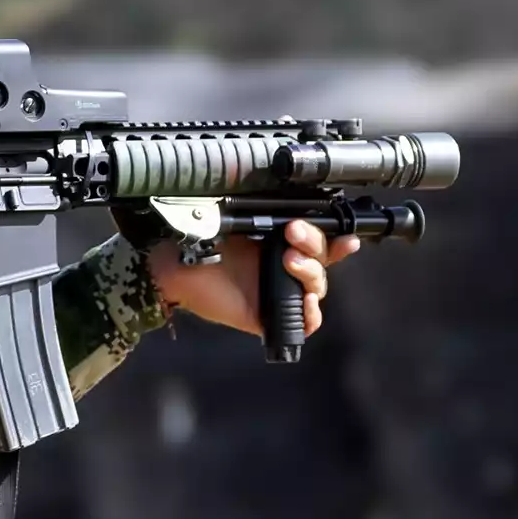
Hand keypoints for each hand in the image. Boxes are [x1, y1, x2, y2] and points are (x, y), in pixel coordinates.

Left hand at [145, 220, 360, 337]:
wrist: (174, 264)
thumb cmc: (199, 235)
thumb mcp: (237, 212)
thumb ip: (266, 207)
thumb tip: (292, 198)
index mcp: (279, 239)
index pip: (319, 239)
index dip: (335, 237)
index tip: (344, 234)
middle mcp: (282, 264)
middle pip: (321, 260)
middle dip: (315, 245)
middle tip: (292, 234)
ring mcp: (276, 291)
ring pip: (317, 286)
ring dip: (312, 273)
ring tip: (290, 262)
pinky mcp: (267, 316)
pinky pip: (304, 321)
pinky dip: (311, 313)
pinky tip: (305, 300)